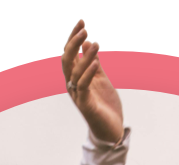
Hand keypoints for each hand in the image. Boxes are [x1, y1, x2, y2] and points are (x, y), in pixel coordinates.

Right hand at [62, 19, 123, 143]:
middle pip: (67, 60)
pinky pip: (83, 86)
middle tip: (84, 27)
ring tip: (95, 43)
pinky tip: (95, 62)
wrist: (111, 129)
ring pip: (75, 72)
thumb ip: (94, 62)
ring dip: (85, 56)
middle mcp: (72, 85)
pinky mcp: (85, 105)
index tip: (82, 21)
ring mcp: (78, 95)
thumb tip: (88, 43)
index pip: (70, 53)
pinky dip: (88, 73)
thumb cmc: (105, 104)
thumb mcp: (101, 78)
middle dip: (73, 42)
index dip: (73, 37)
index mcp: (75, 77)